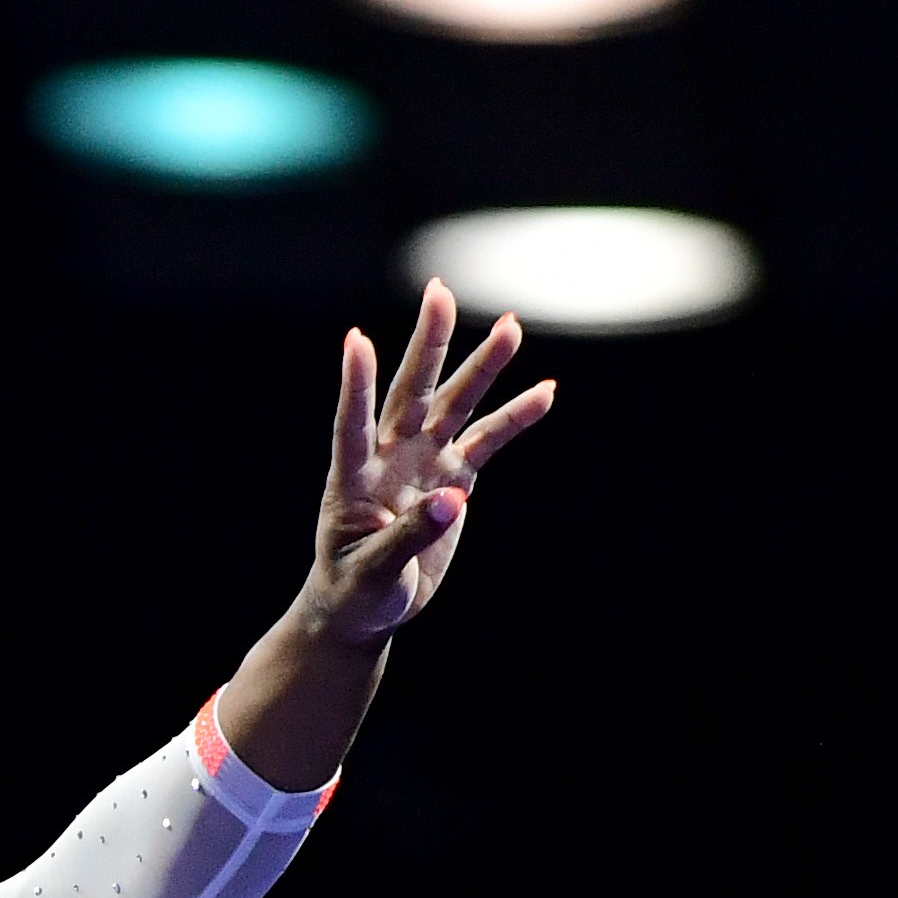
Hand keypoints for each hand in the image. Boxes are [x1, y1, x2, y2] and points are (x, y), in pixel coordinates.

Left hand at [300, 280, 555, 645]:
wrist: (368, 605)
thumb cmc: (356, 590)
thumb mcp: (373, 574)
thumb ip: (408, 536)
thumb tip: (453, 500)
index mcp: (353, 479)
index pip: (352, 422)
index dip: (356, 385)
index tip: (356, 340)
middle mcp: (389, 457)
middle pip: (412, 392)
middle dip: (429, 344)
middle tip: (440, 293)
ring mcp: (423, 462)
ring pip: (456, 406)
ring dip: (482, 367)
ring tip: (512, 326)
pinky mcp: (453, 479)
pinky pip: (488, 441)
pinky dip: (515, 418)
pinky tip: (544, 390)